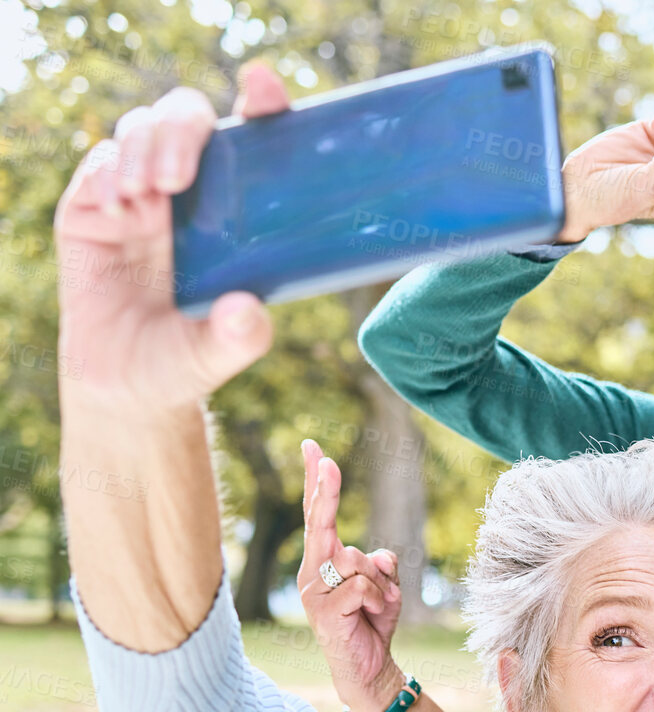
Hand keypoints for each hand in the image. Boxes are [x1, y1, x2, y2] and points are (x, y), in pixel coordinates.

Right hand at [54, 63, 289, 417]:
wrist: (126, 384)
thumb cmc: (185, 359)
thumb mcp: (217, 354)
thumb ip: (238, 337)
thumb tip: (248, 313)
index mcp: (235, 210)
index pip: (251, 139)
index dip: (260, 102)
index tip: (263, 85)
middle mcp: (189, 193)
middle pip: (186, 118)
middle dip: (182, 130)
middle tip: (177, 178)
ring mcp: (137, 195)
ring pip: (138, 130)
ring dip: (141, 148)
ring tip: (147, 194)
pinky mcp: (90, 208)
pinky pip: (96, 167)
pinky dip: (104, 173)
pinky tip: (118, 204)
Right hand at [297, 439, 406, 711]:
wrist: (370, 667)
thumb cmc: (373, 623)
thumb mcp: (385, 585)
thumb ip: (381, 564)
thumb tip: (376, 556)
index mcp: (323, 561)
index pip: (319, 515)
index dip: (317, 481)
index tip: (313, 448)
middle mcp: (311, 572)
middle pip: (321, 523)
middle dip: (326, 491)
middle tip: (328, 461)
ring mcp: (314, 592)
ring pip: (357, 561)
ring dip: (382, 584)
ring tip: (378, 608)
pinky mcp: (324, 612)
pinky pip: (362, 587)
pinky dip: (380, 600)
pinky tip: (375, 617)